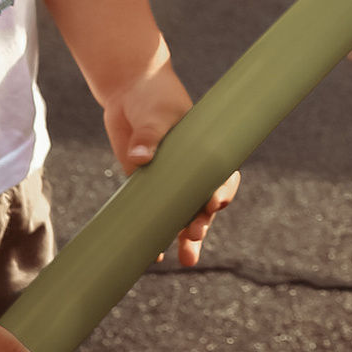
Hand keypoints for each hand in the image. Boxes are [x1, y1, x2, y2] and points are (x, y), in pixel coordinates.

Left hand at [103, 61, 238, 268]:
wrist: (129, 90)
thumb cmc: (154, 96)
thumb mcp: (155, 111)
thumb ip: (148, 134)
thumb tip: (140, 157)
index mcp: (205, 150)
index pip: (221, 176)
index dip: (222, 192)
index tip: (215, 203)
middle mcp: (191, 170)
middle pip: (203, 204)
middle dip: (203, 224)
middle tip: (194, 235)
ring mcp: (169, 181)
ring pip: (182, 216)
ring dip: (187, 239)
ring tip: (187, 260)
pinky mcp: (146, 186)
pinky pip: (154, 215)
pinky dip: (154, 236)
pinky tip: (154, 257)